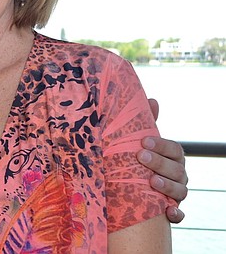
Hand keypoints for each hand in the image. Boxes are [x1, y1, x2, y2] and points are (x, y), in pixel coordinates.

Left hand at [138, 98, 187, 223]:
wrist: (134, 185)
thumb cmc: (139, 158)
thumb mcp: (141, 141)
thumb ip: (147, 124)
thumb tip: (152, 100)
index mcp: (173, 157)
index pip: (174, 149)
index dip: (161, 145)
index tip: (143, 141)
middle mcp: (179, 174)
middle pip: (177, 169)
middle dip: (160, 162)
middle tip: (141, 157)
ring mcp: (177, 193)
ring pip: (181, 191)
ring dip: (167, 186)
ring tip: (152, 181)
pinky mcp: (172, 210)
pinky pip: (180, 214)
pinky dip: (176, 214)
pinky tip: (167, 212)